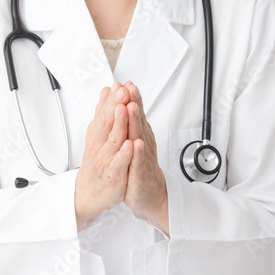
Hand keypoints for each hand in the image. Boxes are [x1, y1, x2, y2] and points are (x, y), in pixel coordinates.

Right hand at [75, 83, 133, 226]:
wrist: (89, 192)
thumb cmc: (96, 161)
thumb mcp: (97, 133)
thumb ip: (102, 111)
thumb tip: (106, 90)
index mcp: (98, 133)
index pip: (106, 112)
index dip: (113, 98)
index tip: (119, 84)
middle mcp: (100, 144)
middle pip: (108, 121)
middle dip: (116, 105)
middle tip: (122, 90)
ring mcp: (105, 159)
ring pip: (114, 139)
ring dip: (120, 123)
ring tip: (125, 109)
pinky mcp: (113, 174)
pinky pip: (119, 163)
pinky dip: (125, 154)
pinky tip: (131, 145)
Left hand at [120, 81, 168, 233]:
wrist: (149, 193)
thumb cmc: (140, 165)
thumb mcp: (135, 138)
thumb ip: (132, 119)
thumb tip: (127, 98)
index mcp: (139, 133)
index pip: (134, 112)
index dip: (130, 97)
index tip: (125, 82)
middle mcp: (143, 142)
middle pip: (138, 120)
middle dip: (134, 102)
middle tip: (130, 88)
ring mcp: (142, 157)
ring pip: (139, 137)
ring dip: (135, 121)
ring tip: (132, 107)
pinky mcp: (140, 174)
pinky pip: (138, 162)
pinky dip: (137, 152)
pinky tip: (136, 144)